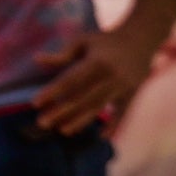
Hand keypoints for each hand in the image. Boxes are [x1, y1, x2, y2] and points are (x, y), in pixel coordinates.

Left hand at [31, 23, 165, 132]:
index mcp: (97, 61)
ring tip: (63, 130)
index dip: (52, 92)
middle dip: (61, 111)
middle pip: (82, 98)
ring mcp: (123, 86)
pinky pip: (123, 113)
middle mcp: (111, 75)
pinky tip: (102, 137)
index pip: (71, 80)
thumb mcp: (83, 41)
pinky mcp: (133, 94)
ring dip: (81, 121)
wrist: (141, 39)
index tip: (35, 103)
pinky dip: (114, 126)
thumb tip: (37, 60)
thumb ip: (62, 54)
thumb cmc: (105, 41)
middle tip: (42, 123)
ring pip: (99, 107)